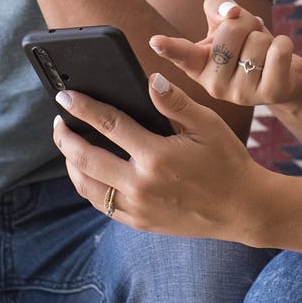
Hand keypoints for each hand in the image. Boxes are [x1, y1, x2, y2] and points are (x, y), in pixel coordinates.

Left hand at [52, 72, 268, 242]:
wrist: (243, 208)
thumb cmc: (228, 162)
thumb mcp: (208, 125)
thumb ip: (175, 102)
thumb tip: (149, 80)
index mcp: (156, 156)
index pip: (108, 125)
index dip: (83, 108)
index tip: (65, 96)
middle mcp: (141, 185)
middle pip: (86, 158)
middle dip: (66, 137)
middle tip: (58, 122)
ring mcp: (138, 208)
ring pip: (88, 186)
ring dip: (71, 164)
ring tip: (69, 146)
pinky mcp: (140, 222)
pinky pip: (102, 205)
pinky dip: (89, 186)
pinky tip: (90, 171)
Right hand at [149, 0, 301, 107]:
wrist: (282, 77)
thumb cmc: (248, 47)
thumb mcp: (226, 24)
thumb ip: (217, 6)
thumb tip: (229, 12)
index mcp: (198, 65)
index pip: (182, 54)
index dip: (169, 47)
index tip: (155, 42)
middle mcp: (214, 84)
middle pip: (231, 30)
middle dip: (247, 24)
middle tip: (250, 39)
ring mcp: (241, 93)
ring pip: (257, 40)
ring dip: (266, 37)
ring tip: (264, 53)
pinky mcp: (269, 93)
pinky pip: (278, 51)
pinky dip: (284, 43)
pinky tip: (279, 55)